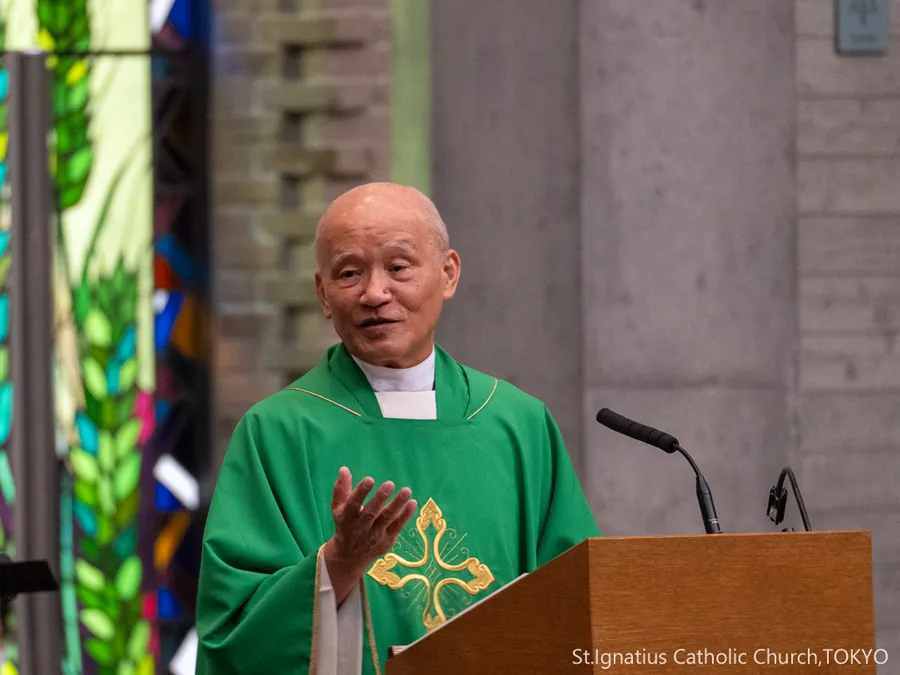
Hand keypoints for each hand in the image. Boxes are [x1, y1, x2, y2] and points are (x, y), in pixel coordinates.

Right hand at [323, 467, 416, 603]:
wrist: (350, 556)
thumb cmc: (345, 524)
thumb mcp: (338, 508)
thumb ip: (341, 488)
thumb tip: (344, 469)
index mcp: (347, 517)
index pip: (353, 504)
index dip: (361, 492)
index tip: (370, 479)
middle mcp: (361, 527)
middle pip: (371, 512)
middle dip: (380, 498)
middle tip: (390, 483)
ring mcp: (375, 535)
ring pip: (387, 519)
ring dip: (397, 505)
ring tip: (407, 490)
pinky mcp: (387, 540)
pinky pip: (397, 526)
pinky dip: (405, 515)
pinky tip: (413, 503)